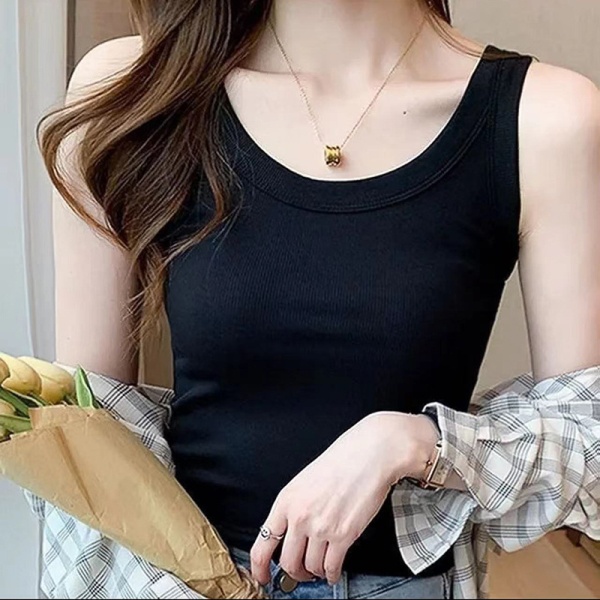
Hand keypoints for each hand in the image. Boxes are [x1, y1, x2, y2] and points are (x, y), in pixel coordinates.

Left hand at [249, 412, 438, 585]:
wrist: (368, 454)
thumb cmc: (341, 461)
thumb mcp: (305, 481)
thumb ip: (294, 507)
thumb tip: (290, 533)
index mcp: (286, 501)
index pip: (263, 544)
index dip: (259, 568)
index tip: (262, 576)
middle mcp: (300, 516)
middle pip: (288, 563)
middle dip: (295, 573)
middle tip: (301, 573)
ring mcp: (321, 527)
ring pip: (311, 568)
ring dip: (316, 573)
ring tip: (321, 568)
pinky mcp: (343, 535)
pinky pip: (332, 567)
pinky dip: (332, 574)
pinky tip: (333, 571)